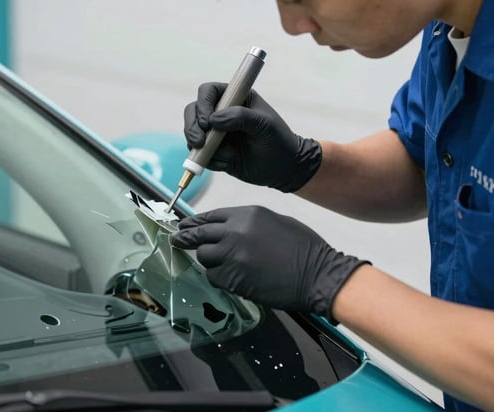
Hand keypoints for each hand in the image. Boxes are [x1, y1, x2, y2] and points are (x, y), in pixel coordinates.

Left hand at [170, 206, 368, 322]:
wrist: (317, 274)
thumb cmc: (303, 247)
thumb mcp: (275, 221)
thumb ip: (248, 223)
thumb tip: (229, 228)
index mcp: (246, 214)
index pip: (210, 216)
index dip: (194, 222)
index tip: (184, 226)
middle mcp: (234, 232)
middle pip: (199, 235)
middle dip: (185, 239)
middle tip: (175, 241)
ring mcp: (232, 256)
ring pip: (204, 257)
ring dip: (208, 261)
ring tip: (220, 264)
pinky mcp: (233, 279)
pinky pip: (214, 277)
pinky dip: (218, 278)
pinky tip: (231, 278)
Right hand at [183, 82, 321, 191]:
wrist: (283, 168)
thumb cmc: (278, 140)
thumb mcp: (264, 124)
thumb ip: (240, 117)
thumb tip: (213, 120)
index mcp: (234, 98)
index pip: (208, 92)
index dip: (203, 104)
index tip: (207, 121)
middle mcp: (221, 113)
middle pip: (192, 112)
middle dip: (192, 127)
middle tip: (200, 142)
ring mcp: (215, 133)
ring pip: (192, 134)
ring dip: (200, 146)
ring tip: (224, 156)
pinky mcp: (214, 152)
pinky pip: (200, 155)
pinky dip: (209, 161)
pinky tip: (229, 164)